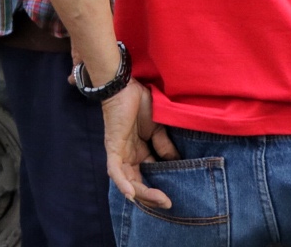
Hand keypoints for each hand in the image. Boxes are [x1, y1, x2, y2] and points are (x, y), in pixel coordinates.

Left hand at [102, 82, 178, 210]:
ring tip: (160, 200)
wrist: (125, 86)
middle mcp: (128, 158)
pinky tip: (131, 193)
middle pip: (138, 184)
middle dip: (152, 197)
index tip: (173, 198)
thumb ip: (164, 146)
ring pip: (128, 182)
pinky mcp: (113, 148)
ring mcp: (120, 154)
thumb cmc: (140, 104)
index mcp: (139, 154)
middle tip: (168, 203)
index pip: (148, 178)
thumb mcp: (158, 129)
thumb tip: (176, 162)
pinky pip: (115, 170)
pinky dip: (122, 183)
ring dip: (143, 193)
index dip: (158, 189)